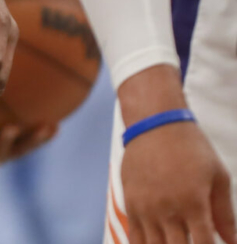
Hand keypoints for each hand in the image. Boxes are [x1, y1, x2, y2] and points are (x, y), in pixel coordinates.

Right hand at [121, 120, 235, 243]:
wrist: (153, 125)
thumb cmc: (191, 148)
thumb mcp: (218, 177)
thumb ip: (225, 214)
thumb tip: (232, 242)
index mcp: (193, 202)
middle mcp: (167, 208)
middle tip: (193, 242)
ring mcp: (145, 208)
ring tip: (175, 241)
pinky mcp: (130, 204)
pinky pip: (135, 238)